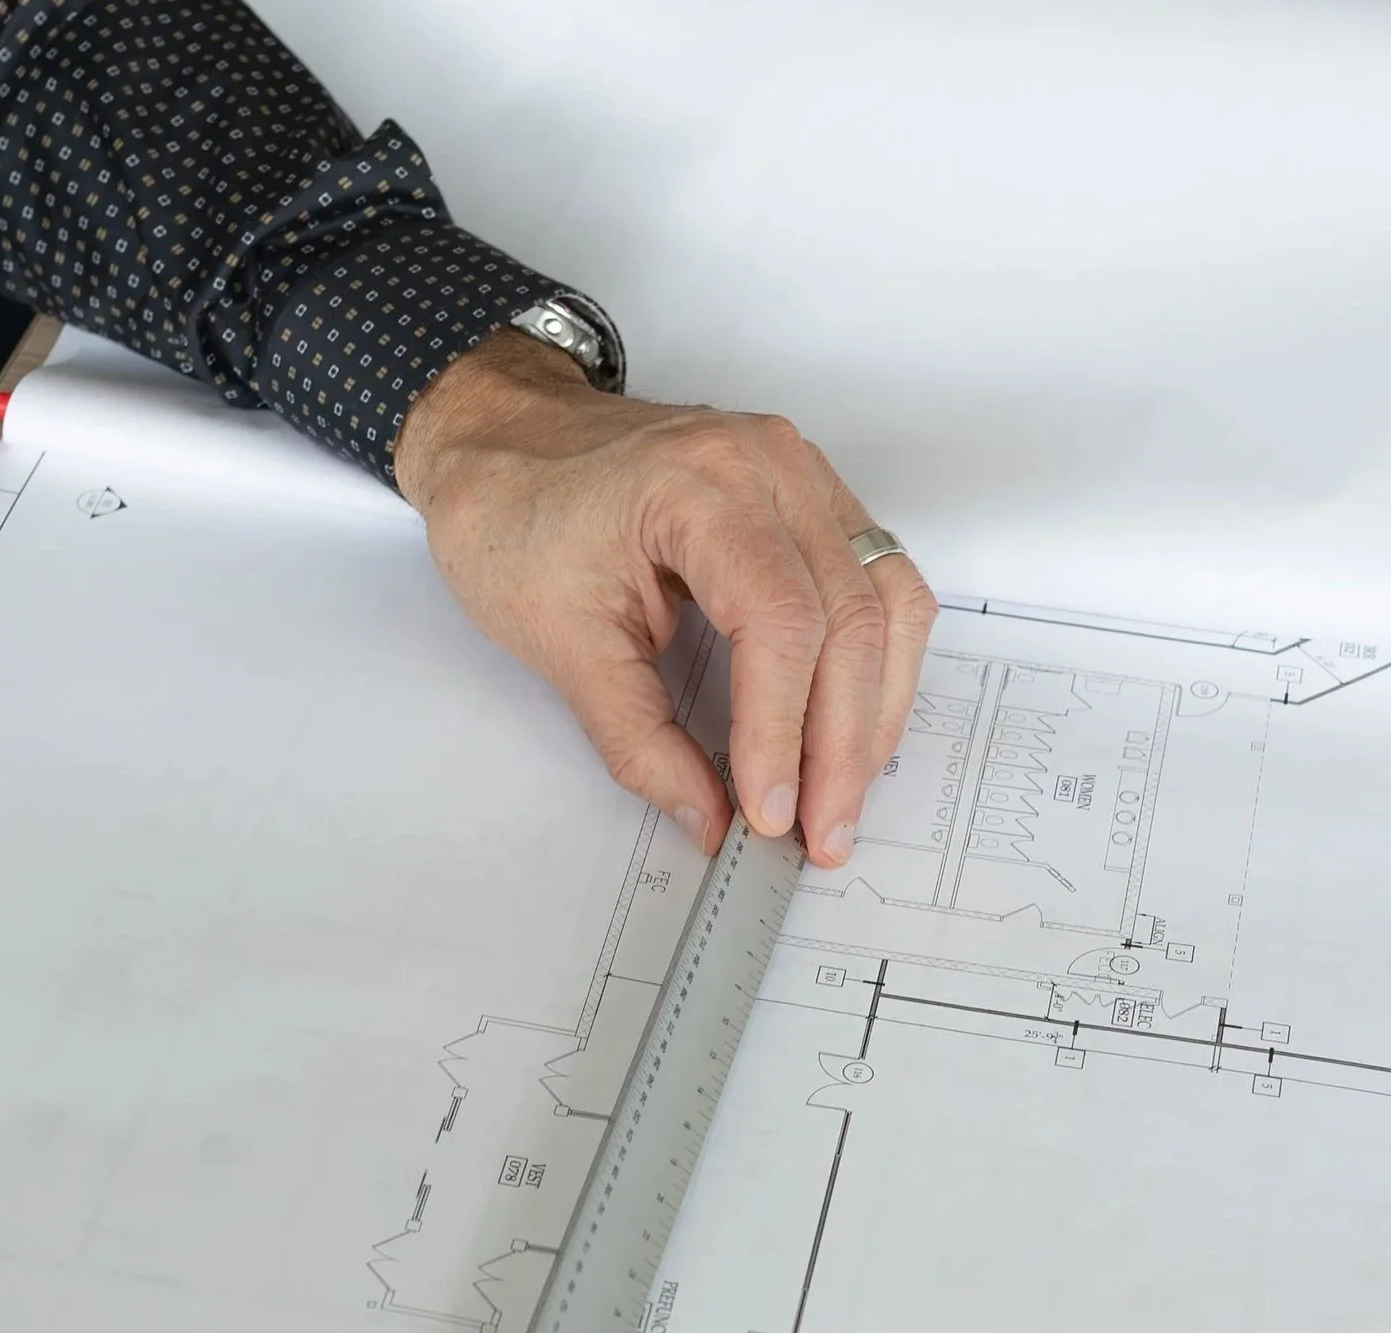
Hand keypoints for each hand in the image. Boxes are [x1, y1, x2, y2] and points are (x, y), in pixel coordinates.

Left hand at [394, 332, 937, 864]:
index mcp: (701, 487)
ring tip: (842, 797)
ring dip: (875, 711)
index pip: (780, 622)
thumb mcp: (559, 644)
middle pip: (851, 617)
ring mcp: (801, 473)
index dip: (783, 731)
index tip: (768, 812)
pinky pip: (878, 579)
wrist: (503, 440)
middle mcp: (771, 466)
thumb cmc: (515, 518)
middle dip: (843, 743)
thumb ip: (637, 740)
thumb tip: (705, 816)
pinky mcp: (809, 496)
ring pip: (888, 600)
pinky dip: (875, 663)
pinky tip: (853, 726)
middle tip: (822, 834)